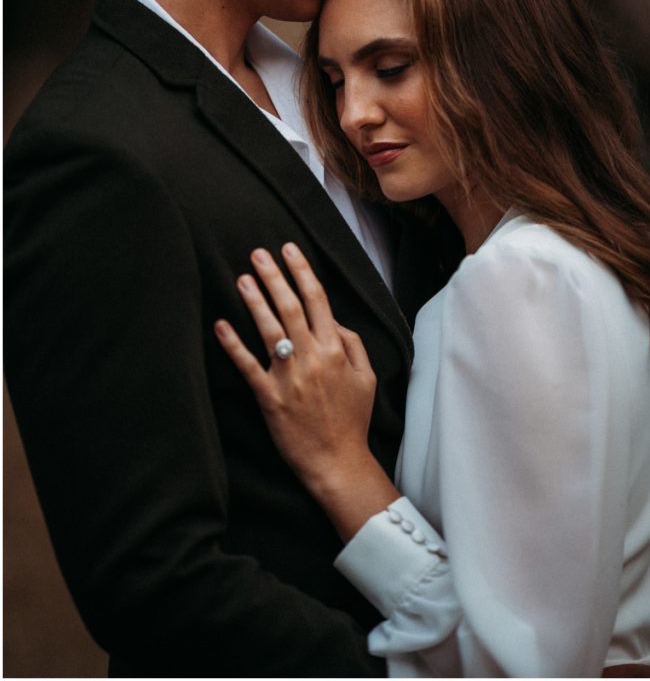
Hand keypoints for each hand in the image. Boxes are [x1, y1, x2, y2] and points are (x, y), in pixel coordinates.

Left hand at [215, 243, 384, 515]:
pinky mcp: (270, 398)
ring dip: (254, 300)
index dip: (302, 271)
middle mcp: (312, 358)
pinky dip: (233, 345)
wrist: (338, 462)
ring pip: (269, 330)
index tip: (289, 249)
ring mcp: (290, 377)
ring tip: (242, 277)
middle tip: (258, 253)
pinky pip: (248, 367)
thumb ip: (353, 343)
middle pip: (290, 307)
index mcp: (336, 350)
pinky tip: (221, 325)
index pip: (317, 299)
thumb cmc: (352, 420)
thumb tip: (333, 319)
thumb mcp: (367, 378)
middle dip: (274, 276)